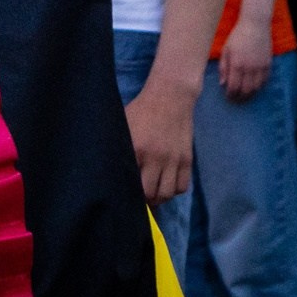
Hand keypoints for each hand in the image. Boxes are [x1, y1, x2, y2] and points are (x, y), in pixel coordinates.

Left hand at [124, 78, 195, 202]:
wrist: (170, 97)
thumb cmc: (141, 110)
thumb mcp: (124, 124)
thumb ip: (119, 146)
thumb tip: (109, 167)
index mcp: (136, 149)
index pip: (132, 182)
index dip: (128, 192)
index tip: (124, 194)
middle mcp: (156, 158)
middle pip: (151, 193)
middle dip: (144, 199)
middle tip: (139, 197)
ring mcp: (173, 160)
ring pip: (167, 193)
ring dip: (159, 197)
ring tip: (153, 193)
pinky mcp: (187, 159)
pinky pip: (182, 186)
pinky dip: (174, 190)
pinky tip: (166, 184)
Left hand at [217, 20, 271, 102]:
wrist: (255, 26)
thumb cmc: (237, 37)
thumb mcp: (225, 50)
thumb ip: (223, 67)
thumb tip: (222, 84)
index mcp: (236, 64)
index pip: (234, 86)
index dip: (231, 95)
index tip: (228, 98)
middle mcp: (249, 68)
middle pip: (246, 90)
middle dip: (240, 98)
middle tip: (236, 101)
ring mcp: (261, 67)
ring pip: (257, 88)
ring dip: (251, 95)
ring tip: (245, 97)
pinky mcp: (269, 65)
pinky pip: (265, 81)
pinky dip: (260, 87)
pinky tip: (255, 88)